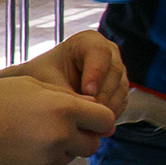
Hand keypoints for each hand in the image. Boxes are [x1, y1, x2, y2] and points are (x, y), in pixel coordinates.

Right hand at [0, 76, 117, 164]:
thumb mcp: (32, 84)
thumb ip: (66, 96)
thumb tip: (90, 105)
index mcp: (64, 109)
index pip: (106, 120)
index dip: (101, 119)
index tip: (93, 118)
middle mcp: (60, 135)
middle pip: (93, 145)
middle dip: (85, 138)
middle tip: (66, 128)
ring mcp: (46, 157)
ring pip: (70, 157)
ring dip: (63, 148)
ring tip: (34, 133)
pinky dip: (41, 158)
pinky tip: (19, 145)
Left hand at [3, 30, 129, 113]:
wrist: (45, 85)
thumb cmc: (43, 75)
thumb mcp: (47, 79)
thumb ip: (64, 91)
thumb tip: (85, 109)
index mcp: (88, 41)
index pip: (100, 53)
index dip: (96, 73)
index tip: (87, 92)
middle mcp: (109, 53)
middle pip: (114, 72)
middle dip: (103, 94)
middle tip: (91, 112)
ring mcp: (116, 71)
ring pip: (121, 88)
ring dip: (108, 106)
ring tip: (92, 122)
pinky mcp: (119, 88)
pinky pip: (122, 100)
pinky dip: (111, 112)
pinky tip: (96, 123)